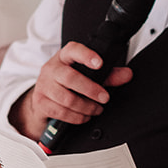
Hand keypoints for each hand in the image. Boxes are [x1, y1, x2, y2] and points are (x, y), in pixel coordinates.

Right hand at [13, 42, 134, 137]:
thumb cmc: (67, 83)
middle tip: (105, 98)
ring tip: (96, 109)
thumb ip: (108, 75)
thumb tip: (127, 74)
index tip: (99, 63)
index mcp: (64, 57)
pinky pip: (61, 112)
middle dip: (91, 90)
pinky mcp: (41, 102)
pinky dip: (77, 117)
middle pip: (70, 78)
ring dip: (86, 107)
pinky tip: (84, 116)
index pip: (73, 50)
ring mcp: (44, 86)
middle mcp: (51, 69)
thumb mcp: (87, 75)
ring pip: (67, 99)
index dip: (86, 56)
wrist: (42, 98)